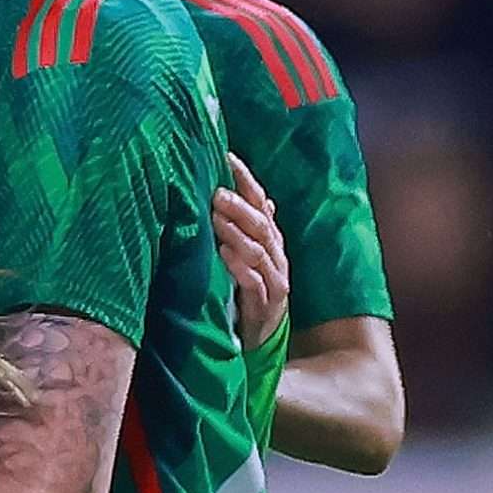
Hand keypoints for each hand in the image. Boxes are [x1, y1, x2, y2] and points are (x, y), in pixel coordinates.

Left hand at [212, 152, 289, 344]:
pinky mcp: (266, 306)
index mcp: (271, 239)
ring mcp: (275, 281)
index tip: (227, 158)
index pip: (261, 203)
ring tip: (216, 220)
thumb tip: (252, 192)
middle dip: (240, 208)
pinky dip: (240, 268)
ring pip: (259, 252)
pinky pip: (254, 283)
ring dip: (236, 234)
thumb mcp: (250, 253)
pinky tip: (224, 255)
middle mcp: (277, 257)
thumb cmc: (250, 287)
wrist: (261, 334)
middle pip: (261, 226)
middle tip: (216, 193)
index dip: (246, 180)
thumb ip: (250, 224)